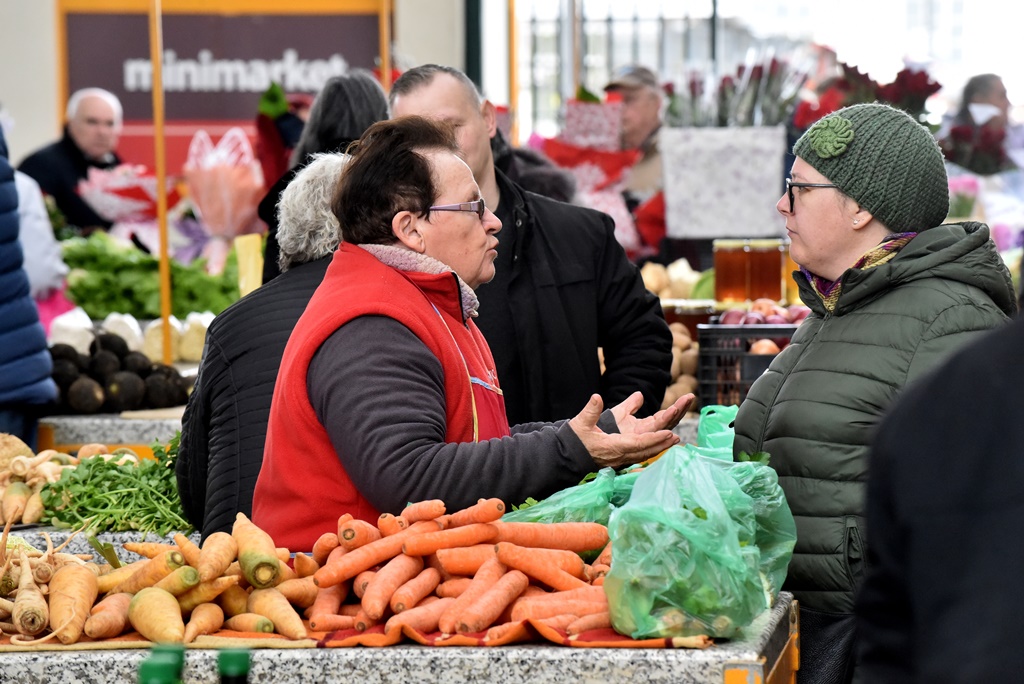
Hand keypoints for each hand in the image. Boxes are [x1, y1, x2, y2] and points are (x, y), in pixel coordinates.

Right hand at [569, 393, 690, 469]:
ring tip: (673, 439)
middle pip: (646, 451)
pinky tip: (659, 446)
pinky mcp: (620, 460)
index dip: (654, 439)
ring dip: (659, 447)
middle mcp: (619, 456)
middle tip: (676, 436)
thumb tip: (597, 397)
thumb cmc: (574, 440)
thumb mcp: (581, 423)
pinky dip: (652, 449)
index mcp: (612, 447)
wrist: (567, 458)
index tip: (668, 433)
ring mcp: (620, 460)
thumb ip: (590, 411)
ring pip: (644, 454)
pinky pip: (640, 455)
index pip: (638, 444)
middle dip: (662, 443)